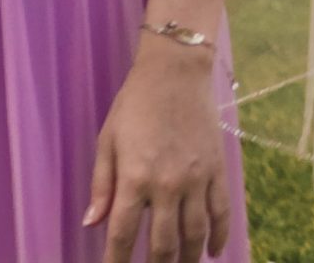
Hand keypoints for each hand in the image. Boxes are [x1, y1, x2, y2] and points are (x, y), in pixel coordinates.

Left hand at [85, 36, 231, 262]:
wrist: (177, 70)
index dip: (117, 261)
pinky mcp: (217, 168)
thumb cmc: (136, 104)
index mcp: (136, 178)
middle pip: (163, 244)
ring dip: (187, 259)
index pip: (123, 236)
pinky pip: (221, 210)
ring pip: (194, 234)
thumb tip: (92, 225)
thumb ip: (102, 185)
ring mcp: (197, 177)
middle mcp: (168, 184)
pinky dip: (219, 236)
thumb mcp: (108, 141)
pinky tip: (214, 252)